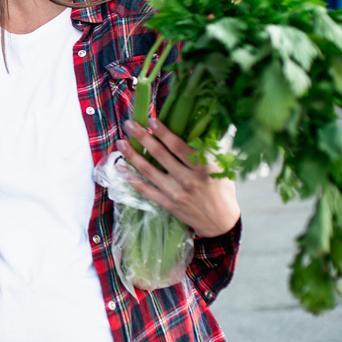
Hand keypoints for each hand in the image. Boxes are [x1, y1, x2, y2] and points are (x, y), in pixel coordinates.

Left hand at [118, 118, 239, 237]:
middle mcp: (187, 179)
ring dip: (132, 156)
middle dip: (142, 137)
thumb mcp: (219, 168)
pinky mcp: (167, 203)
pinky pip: (145, 189)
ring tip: (120, 143)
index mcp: (202, 168)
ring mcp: (175, 192)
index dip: (163, 132)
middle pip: (160, 155)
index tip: (150, 120)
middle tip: (129, 124)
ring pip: (148, 171)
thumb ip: (204, 152)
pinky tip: (120, 168)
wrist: (220, 221)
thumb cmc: (221, 190)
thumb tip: (189, 130)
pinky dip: (131, 178)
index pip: (179, 147)